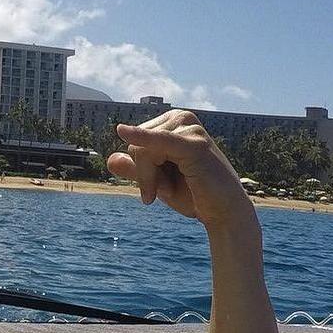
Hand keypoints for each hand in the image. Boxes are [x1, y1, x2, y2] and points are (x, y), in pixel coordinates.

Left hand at [108, 111, 253, 227]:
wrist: (222, 213)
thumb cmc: (192, 195)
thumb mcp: (157, 181)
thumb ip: (135, 170)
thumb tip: (110, 159)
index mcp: (172, 123)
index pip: (134, 143)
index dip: (140, 171)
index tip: (157, 187)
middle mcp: (181, 119)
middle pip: (135, 146)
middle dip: (144, 175)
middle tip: (164, 191)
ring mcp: (189, 129)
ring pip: (142, 152)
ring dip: (150, 179)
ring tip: (169, 190)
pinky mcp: (194, 145)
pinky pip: (159, 141)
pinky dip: (141, 138)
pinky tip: (123, 131)